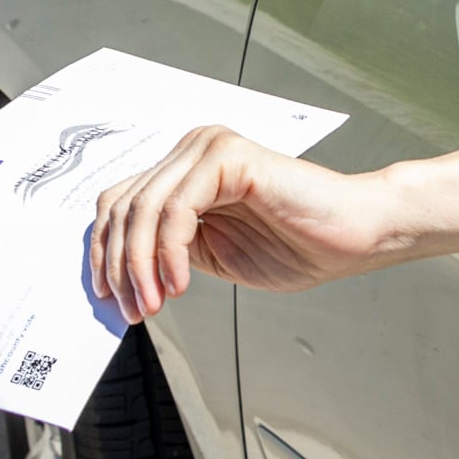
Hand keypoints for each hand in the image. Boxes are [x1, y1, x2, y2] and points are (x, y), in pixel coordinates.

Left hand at [87, 125, 392, 323]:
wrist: (354, 237)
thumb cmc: (294, 244)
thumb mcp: (211, 253)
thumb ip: (168, 249)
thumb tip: (117, 274)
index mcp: (184, 169)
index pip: (119, 203)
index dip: (105, 253)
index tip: (108, 300)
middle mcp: (192, 149)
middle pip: (123, 205)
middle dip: (119, 266)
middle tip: (133, 311)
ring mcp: (209, 148)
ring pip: (144, 209)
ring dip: (140, 267)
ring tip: (153, 305)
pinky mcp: (229, 157)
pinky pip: (178, 209)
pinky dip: (169, 253)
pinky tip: (180, 285)